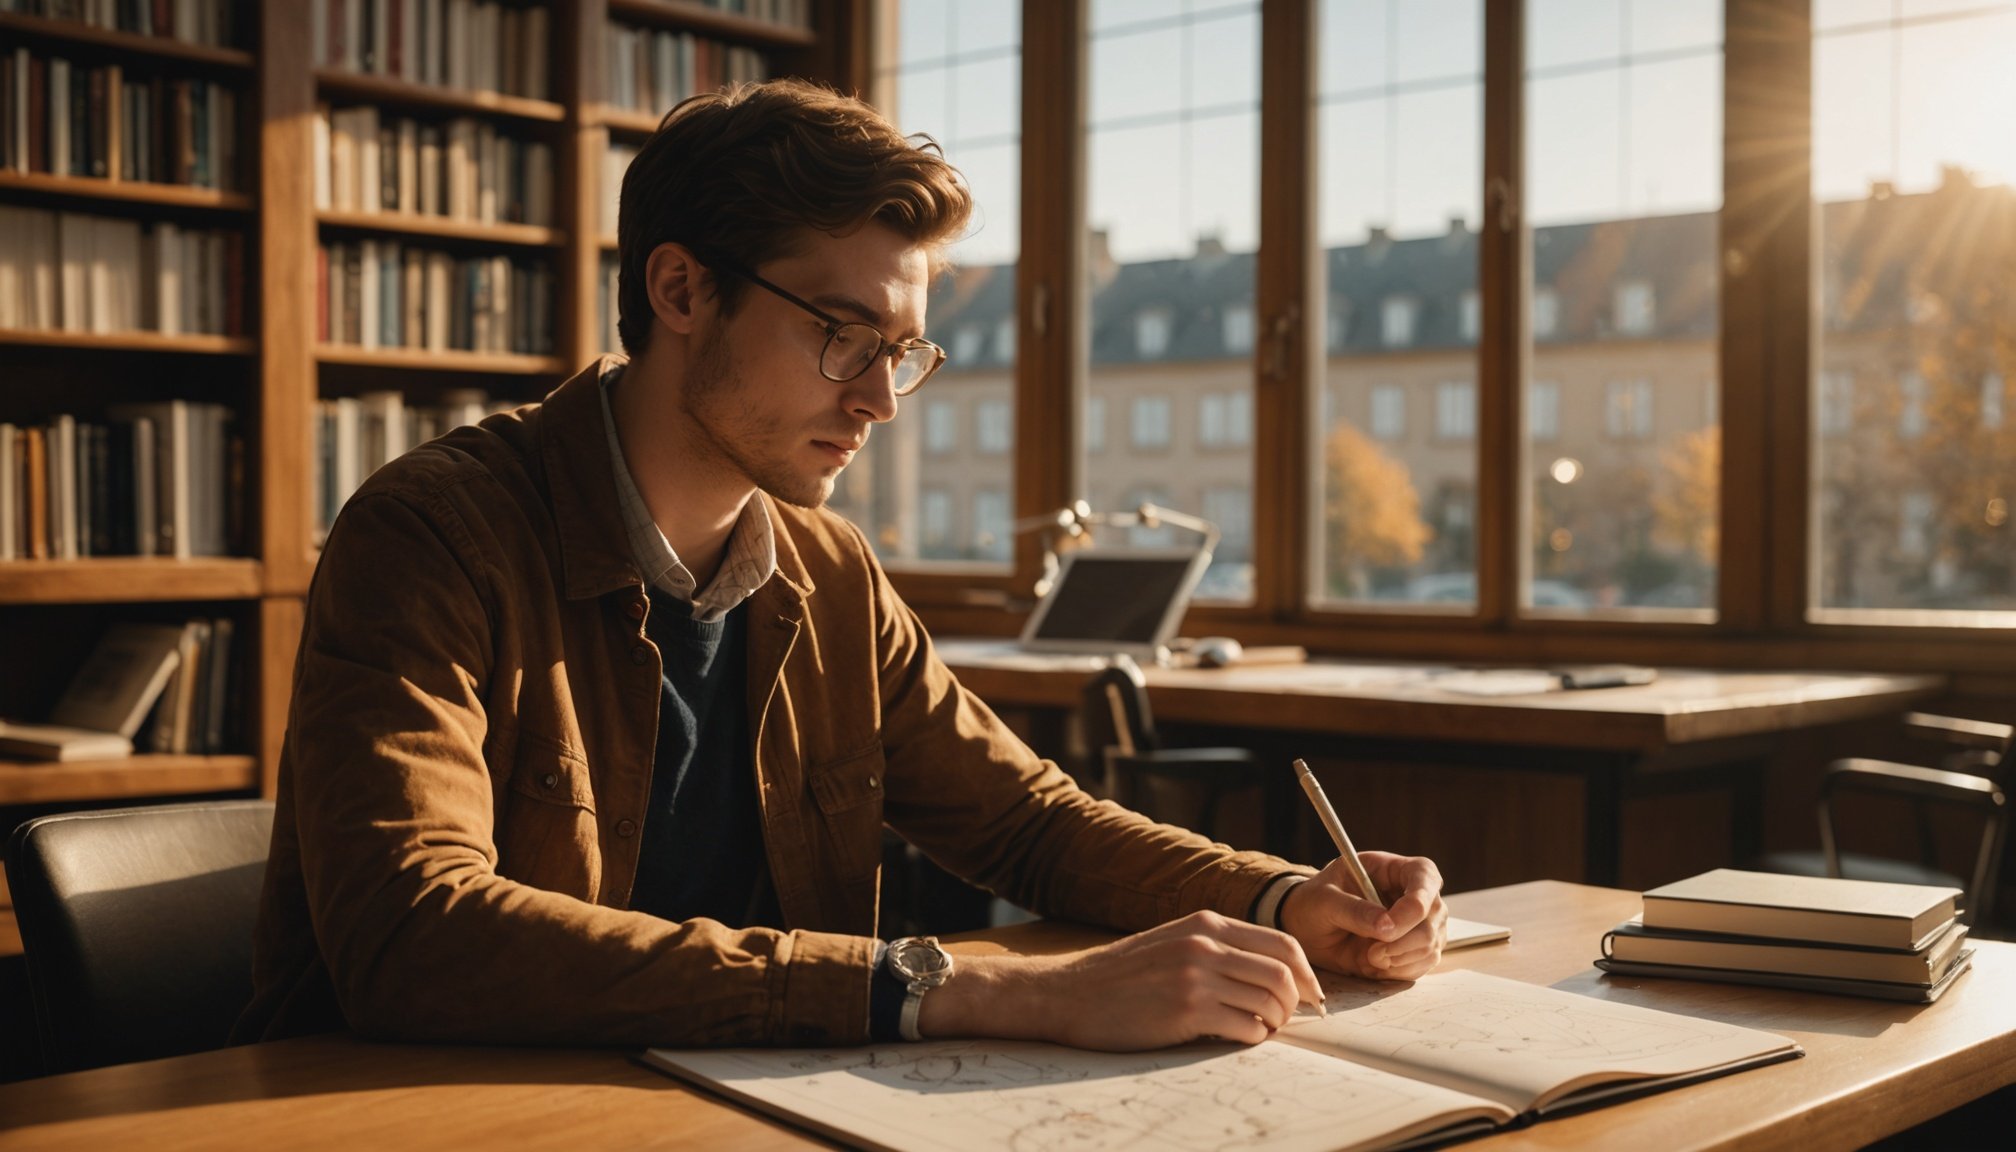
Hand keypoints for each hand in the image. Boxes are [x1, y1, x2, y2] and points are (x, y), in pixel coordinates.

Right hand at [919, 910, 1324, 1050]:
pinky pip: (1245, 1027)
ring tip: (1259, 1031)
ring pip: (1270, 1001)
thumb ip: (1215, 947)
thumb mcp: (1171, 942)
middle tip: (1286, 1021)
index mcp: (1206, 922)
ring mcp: (1195, 976)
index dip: (1306, 974)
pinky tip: (1239, 1039)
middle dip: (1295, 1003)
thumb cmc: (1120, 975)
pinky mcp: (1186, 1010)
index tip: (1311, 997)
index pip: (1281, 943)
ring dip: (1274, 1023)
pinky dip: (1253, 1038)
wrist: (1068, 993)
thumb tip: (1270, 974)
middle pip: (1284, 973)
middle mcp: (1205, 943)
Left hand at [1277, 851, 1446, 980]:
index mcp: (1394, 869)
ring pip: (1431, 945)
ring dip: (1400, 960)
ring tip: (1369, 957)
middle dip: (1404, 941)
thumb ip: (1354, 910)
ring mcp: (1420, 923)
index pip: (1424, 876)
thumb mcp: (1324, 900)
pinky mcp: (1415, 950)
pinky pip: (1422, 965)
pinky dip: (1400, 972)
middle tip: (1372, 952)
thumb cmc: (1315, 903)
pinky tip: (1376, 965)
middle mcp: (1414, 894)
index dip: (1416, 903)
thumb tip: (1386, 927)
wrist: (1307, 930)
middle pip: (1433, 916)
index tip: (1388, 929)